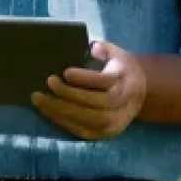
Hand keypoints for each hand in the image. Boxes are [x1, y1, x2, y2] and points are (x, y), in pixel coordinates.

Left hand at [30, 40, 144, 139]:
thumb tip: (89, 48)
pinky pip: (84, 131)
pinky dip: (63, 122)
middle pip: (96, 103)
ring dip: (61, 110)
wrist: (141, 92)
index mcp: (123, 79)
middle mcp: (123, 102)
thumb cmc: (119, 68)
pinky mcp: (107, 133)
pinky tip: (47, 111)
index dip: (84, 78)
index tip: (65, 72)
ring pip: (88, 120)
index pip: (105, 81)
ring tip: (39, 99)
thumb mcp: (115, 53)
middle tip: (48, 83)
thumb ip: (102, 49)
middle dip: (68, 95)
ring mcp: (116, 121)